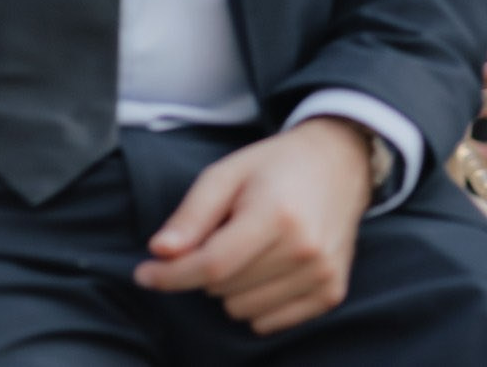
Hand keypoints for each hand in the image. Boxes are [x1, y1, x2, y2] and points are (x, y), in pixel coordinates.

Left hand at [134, 118, 372, 331]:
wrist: (341, 162)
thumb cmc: (275, 167)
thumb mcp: (227, 174)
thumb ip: (192, 214)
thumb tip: (160, 252)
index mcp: (276, 213)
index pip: (212, 265)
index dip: (170, 275)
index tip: (144, 274)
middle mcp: (304, 248)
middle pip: (222, 290)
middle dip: (210, 267)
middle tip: (230, 234)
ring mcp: (322, 273)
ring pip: (242, 311)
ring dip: (234, 287)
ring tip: (255, 249)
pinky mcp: (331, 292)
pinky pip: (269, 323)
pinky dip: (259, 303)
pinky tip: (272, 269)